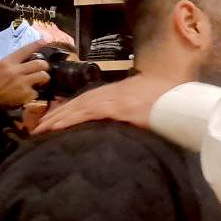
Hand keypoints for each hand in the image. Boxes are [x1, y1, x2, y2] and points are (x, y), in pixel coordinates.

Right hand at [0, 42, 48, 107]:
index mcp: (6, 63)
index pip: (25, 50)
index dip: (36, 44)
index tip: (45, 40)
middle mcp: (16, 71)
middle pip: (40, 64)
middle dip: (44, 66)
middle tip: (41, 69)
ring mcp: (22, 83)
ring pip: (43, 76)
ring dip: (43, 79)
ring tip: (38, 82)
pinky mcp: (26, 94)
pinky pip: (38, 91)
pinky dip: (35, 93)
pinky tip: (28, 93)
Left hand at [34, 73, 176, 133]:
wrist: (181, 95)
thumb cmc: (169, 98)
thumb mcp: (148, 100)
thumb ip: (135, 106)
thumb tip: (130, 118)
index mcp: (118, 92)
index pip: (87, 100)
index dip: (70, 109)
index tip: (55, 118)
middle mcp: (111, 94)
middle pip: (78, 103)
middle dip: (58, 114)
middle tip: (40, 127)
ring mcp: (114, 101)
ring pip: (79, 107)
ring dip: (59, 118)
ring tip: (42, 128)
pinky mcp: (117, 109)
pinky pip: (88, 114)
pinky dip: (71, 119)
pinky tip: (58, 126)